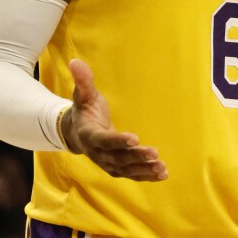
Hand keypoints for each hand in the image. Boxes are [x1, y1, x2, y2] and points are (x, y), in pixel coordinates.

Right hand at [62, 59, 167, 180]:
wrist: (75, 132)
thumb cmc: (84, 110)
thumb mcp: (82, 94)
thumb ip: (83, 81)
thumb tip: (75, 61)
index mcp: (89, 135)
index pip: (104, 140)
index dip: (117, 141)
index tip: (134, 139)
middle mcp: (97, 153)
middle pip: (118, 158)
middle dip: (136, 157)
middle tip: (154, 153)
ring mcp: (107, 163)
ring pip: (126, 170)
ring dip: (144, 170)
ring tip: (162, 168)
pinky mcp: (116, 168)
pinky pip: (131, 174)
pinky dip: (146, 176)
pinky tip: (163, 174)